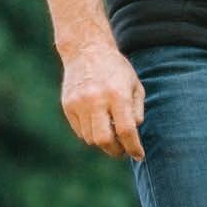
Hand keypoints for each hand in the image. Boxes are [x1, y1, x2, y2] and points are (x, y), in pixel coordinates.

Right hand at [60, 43, 145, 159]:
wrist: (87, 50)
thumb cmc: (115, 69)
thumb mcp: (134, 85)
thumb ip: (137, 110)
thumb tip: (133, 133)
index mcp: (117, 95)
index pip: (125, 130)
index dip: (133, 147)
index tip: (138, 155)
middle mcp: (96, 100)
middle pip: (104, 140)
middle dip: (115, 150)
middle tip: (122, 150)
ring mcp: (79, 103)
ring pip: (90, 138)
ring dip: (102, 142)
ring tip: (110, 134)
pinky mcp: (68, 105)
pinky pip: (80, 131)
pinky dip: (90, 133)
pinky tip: (97, 124)